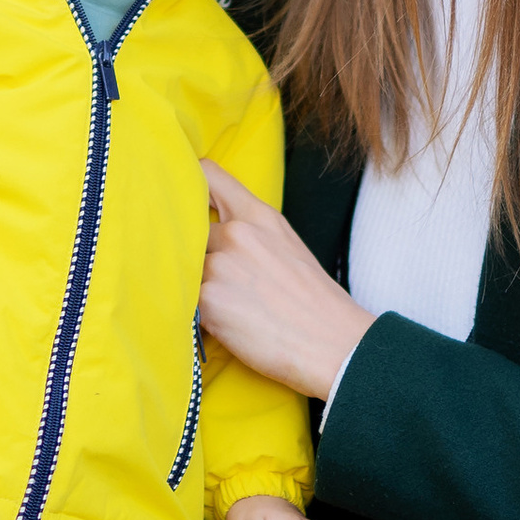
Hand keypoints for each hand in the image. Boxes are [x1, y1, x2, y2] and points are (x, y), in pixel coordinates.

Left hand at [199, 159, 373, 403]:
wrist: (335, 345)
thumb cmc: (314, 301)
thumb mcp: (286, 245)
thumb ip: (249, 229)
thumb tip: (213, 228)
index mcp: (258, 214)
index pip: (206, 174)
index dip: (188, 185)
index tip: (184, 202)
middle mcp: (236, 233)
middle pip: (187, 230)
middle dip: (196, 253)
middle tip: (220, 279)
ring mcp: (219, 266)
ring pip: (186, 269)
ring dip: (197, 287)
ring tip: (229, 308)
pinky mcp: (208, 301)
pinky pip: (186, 302)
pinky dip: (198, 315)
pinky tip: (225, 326)